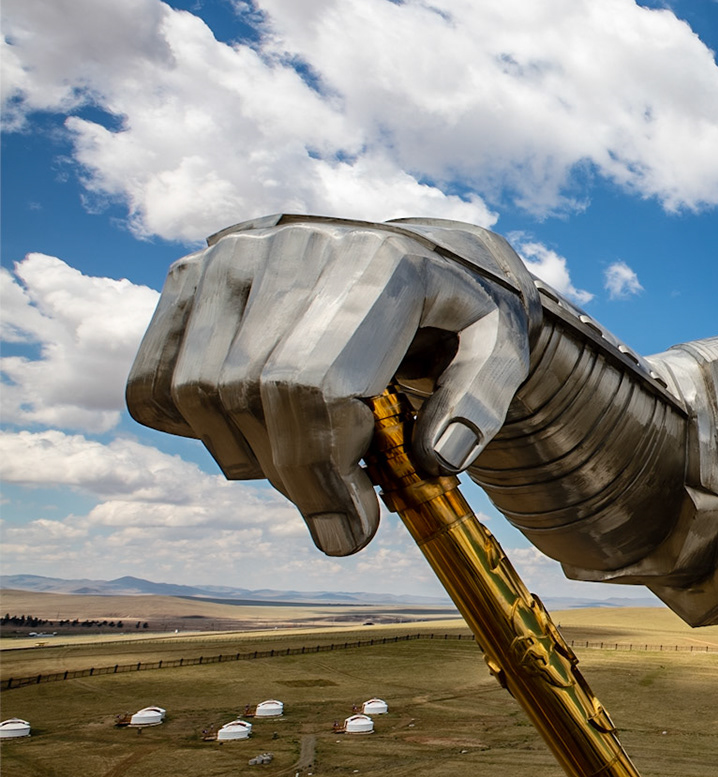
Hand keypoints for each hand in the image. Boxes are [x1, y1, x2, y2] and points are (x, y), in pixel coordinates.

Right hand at [125, 217, 537, 556]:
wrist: (424, 256)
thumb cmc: (463, 315)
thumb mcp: (503, 352)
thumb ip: (481, 404)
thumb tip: (438, 460)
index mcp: (379, 263)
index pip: (312, 385)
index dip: (322, 472)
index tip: (353, 531)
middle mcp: (294, 246)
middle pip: (251, 395)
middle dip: (295, 477)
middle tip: (341, 511)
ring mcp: (233, 254)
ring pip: (196, 393)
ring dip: (249, 455)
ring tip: (311, 455)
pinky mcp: (192, 272)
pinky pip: (155, 380)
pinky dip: (195, 426)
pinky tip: (258, 424)